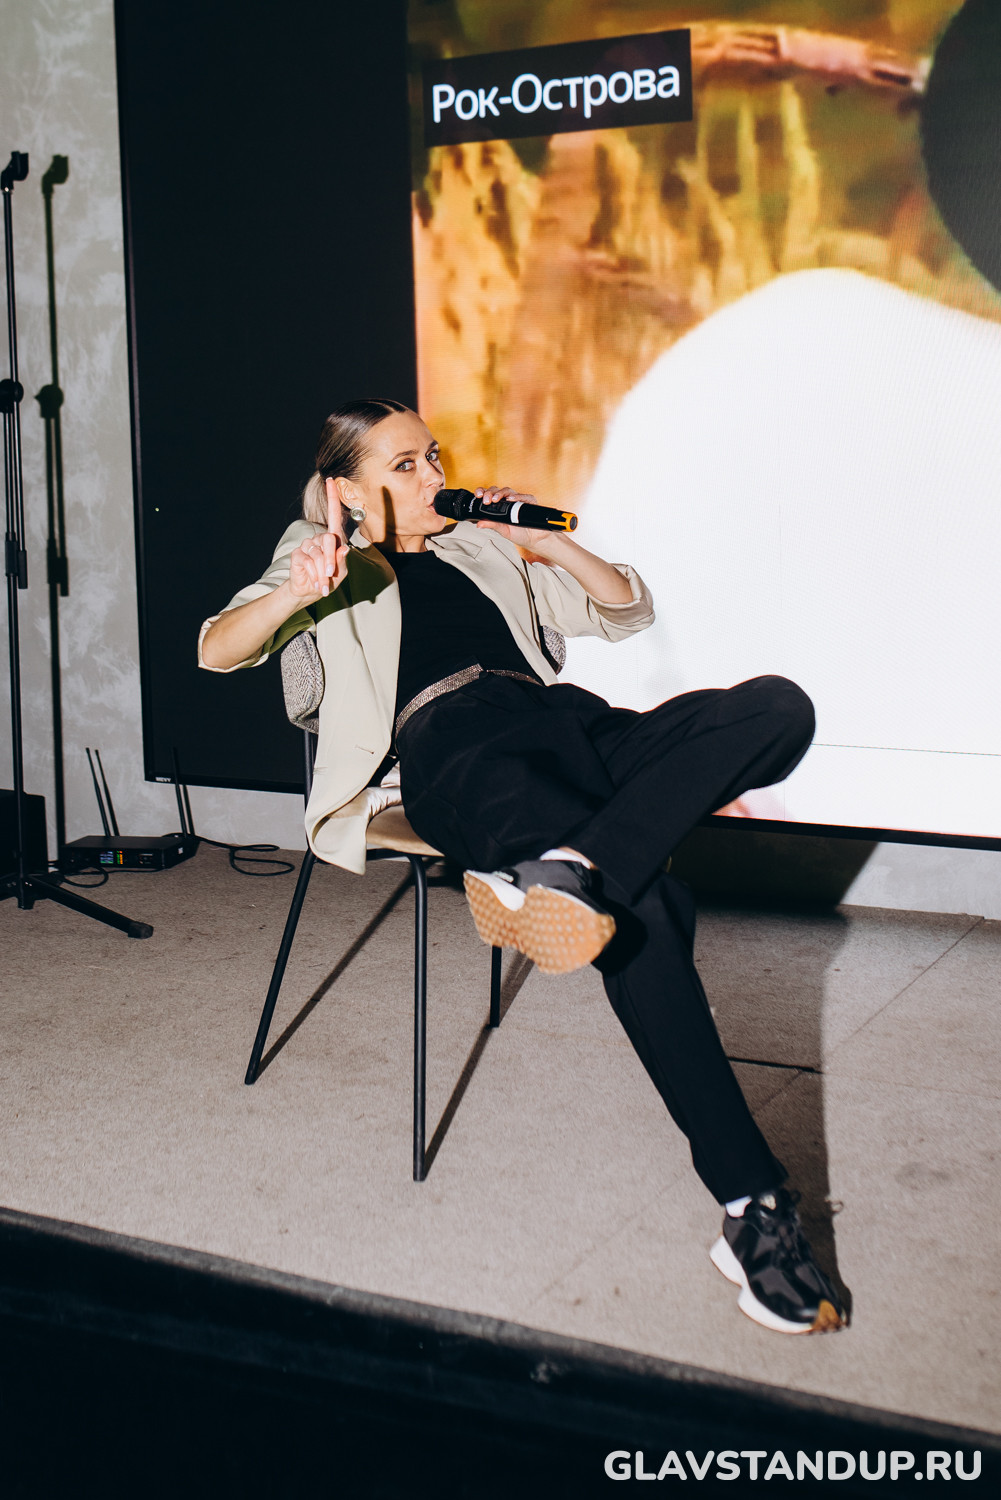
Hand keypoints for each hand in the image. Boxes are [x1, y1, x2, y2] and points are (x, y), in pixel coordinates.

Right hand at [288, 478, 348, 599]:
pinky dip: (313, 574)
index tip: (331, 480)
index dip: (332, 497)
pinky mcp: (298, 554)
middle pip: (328, 541)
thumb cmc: (328, 579)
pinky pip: (308, 561)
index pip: (333, 514)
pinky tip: (314, 581)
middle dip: (330, 561)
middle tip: (330, 576)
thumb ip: (341, 561)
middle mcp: (319, 538)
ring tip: (322, 584)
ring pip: (318, 554)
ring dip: (322, 573)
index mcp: (333, 539)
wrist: (310, 591)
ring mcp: (307, 545)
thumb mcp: (340, 572)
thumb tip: (344, 549)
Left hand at [472, 485, 565, 553]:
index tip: (478, 495)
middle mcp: (508, 501)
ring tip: (496, 499)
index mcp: (499, 506)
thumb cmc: (519, 533)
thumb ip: (492, 525)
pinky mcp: (529, 501)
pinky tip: (511, 499)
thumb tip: (479, 524)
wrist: (534, 539)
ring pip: (508, 490)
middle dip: (490, 493)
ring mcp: (518, 500)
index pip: (489, 495)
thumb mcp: (503, 531)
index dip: (483, 492)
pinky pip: (523, 496)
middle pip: (497, 490)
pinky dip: (517, 497)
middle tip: (486, 500)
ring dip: (500, 493)